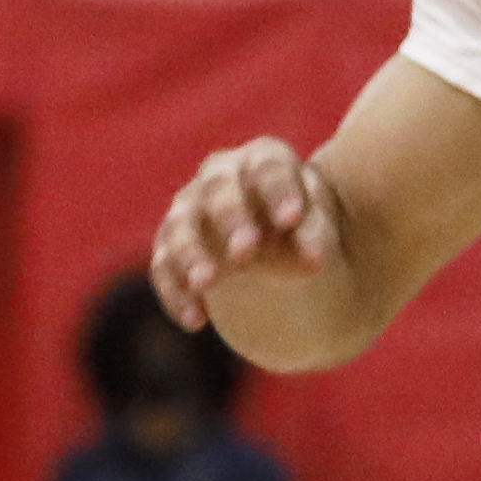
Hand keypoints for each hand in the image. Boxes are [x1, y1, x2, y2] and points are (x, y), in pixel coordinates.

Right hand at [152, 137, 342, 329]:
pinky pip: (163, 267)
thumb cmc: (299, 220)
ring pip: (180, 228)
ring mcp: (188, 209)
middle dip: (230, 219)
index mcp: (264, 159)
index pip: (269, 168)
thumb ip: (315, 235)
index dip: (278, 191)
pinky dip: (176, 293)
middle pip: (218, 191)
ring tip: (207, 284)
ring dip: (191, 256)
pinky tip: (195, 320)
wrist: (275, 239)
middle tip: (245, 252)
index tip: (292, 219)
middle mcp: (220, 176)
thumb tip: (314, 262)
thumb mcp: (317, 223)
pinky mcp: (169, 246)